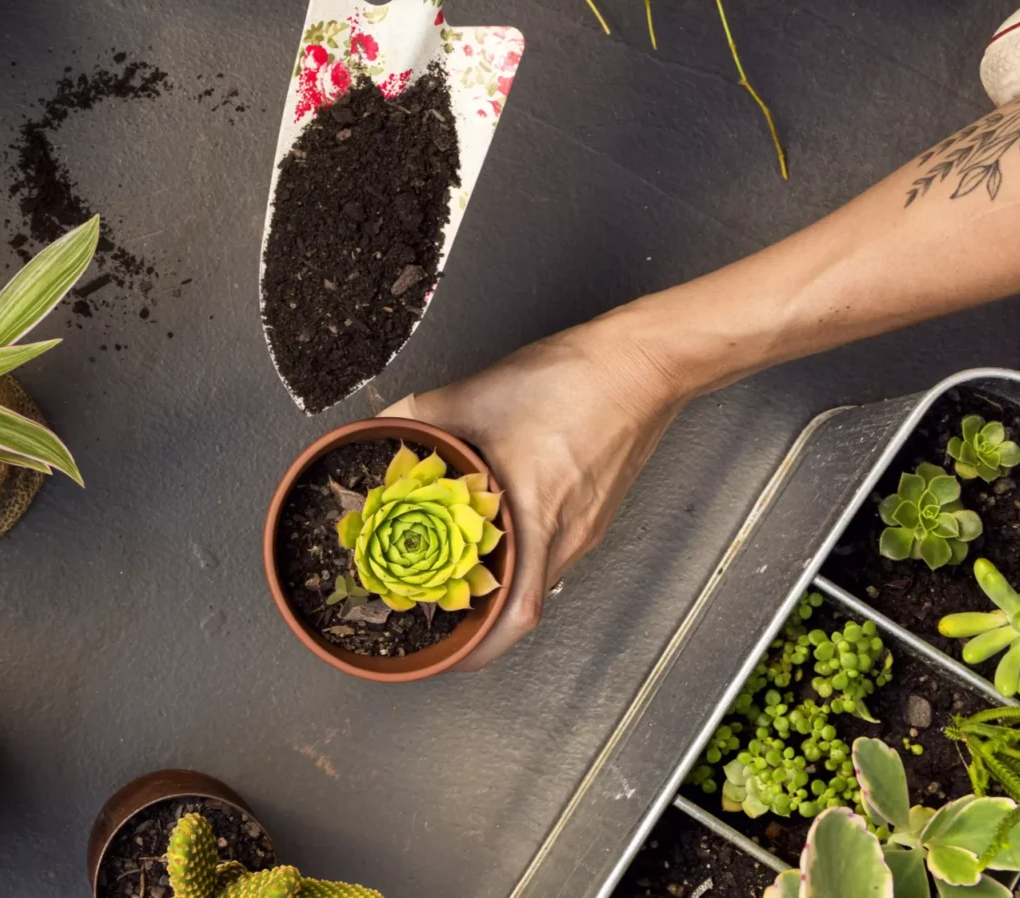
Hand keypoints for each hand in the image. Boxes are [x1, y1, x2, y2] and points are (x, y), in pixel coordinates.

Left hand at [381, 310, 689, 669]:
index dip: (480, 648)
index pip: (515, 616)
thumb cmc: (573, 383)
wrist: (640, 363)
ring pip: (538, 577)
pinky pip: (551, 550)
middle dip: (479, 622)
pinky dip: (519, 555)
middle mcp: (567, 536)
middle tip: (438, 618)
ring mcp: (585, 526)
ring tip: (456, 578)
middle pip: (524, 607)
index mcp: (537, 520)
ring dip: (500, 586)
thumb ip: (419, 414)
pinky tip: (494, 533)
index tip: (446, 656)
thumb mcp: (475, 394)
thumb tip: (380, 427)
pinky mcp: (593, 509)